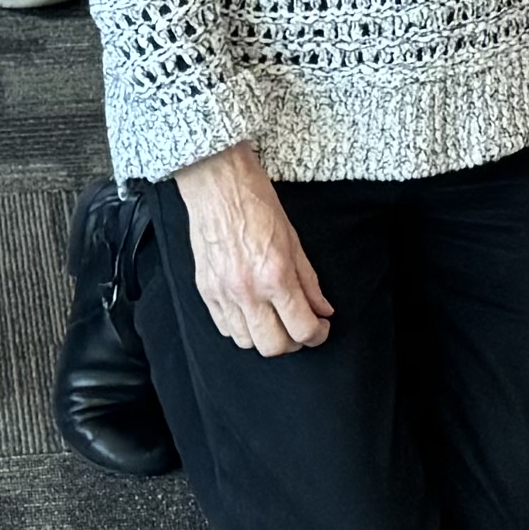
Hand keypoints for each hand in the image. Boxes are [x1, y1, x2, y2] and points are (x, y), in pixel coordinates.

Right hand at [173, 146, 332, 357]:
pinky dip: (241, 328)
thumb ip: (309, 280)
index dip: (318, 335)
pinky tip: (251, 311)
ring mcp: (223, 293)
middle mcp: (248, 290)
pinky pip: (225, 328)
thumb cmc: (257, 202)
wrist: (217, 183)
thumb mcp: (294, 238)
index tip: (321, 327)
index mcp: (275, 275)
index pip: (302, 328)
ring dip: (265, 337)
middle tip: (300, 326)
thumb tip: (323, 309)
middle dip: (293, 342)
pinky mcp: (205, 291)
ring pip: (247, 343)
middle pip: (274, 346)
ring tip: (275, 319)